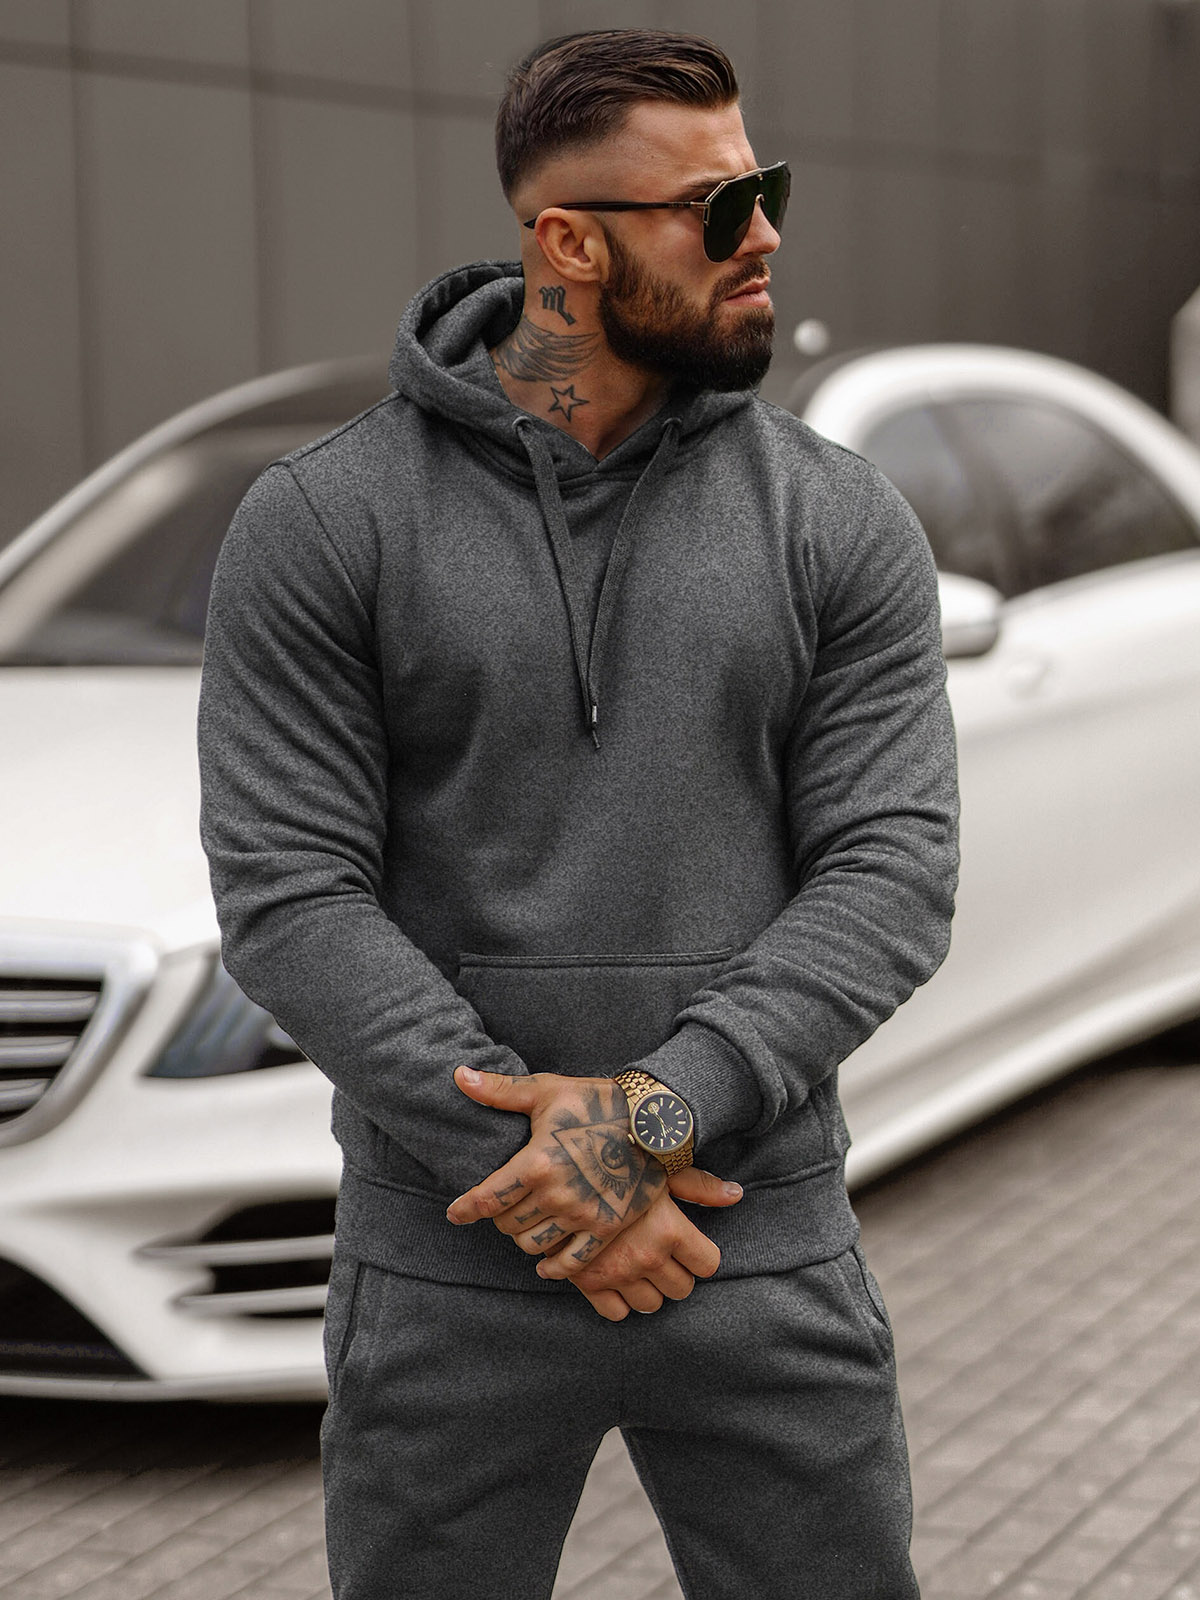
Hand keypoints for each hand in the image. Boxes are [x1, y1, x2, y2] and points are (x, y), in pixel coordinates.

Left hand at [446, 1068, 668, 1262]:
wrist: (652, 1120)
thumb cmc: (596, 1101)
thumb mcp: (546, 1091)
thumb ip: (500, 1090)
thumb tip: (459, 1075)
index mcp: (537, 1162)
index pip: (488, 1198)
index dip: (466, 1209)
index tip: (454, 1214)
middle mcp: (556, 1194)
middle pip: (508, 1224)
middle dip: (499, 1217)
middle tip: (502, 1207)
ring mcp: (582, 1214)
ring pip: (533, 1244)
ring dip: (523, 1238)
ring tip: (524, 1225)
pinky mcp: (606, 1227)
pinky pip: (572, 1262)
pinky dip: (555, 1267)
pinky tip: (545, 1264)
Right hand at [549, 1169, 742, 1321]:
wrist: (556, 1170)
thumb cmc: (612, 1162)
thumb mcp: (657, 1167)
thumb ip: (698, 1185)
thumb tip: (736, 1194)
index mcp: (670, 1229)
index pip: (707, 1264)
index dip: (701, 1256)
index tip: (691, 1247)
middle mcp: (648, 1257)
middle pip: (682, 1289)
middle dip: (677, 1275)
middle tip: (664, 1256)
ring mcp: (617, 1273)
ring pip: (651, 1305)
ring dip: (649, 1290)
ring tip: (639, 1267)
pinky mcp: (588, 1283)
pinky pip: (616, 1313)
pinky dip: (618, 1301)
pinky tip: (616, 1279)